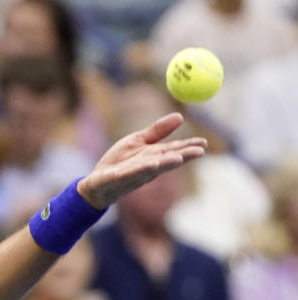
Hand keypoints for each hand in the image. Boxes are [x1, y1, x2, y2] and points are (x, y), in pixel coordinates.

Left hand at [77, 113, 206, 209]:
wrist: (96, 182)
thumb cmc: (118, 162)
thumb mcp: (137, 141)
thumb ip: (157, 131)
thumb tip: (180, 116)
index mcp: (154, 156)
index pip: (174, 150)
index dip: (189, 147)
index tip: (204, 142)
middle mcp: (148, 167)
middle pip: (168, 160)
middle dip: (184, 156)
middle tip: (200, 151)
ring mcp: (135, 174)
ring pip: (153, 168)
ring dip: (166, 163)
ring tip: (178, 158)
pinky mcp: (119, 179)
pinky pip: (132, 173)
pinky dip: (142, 169)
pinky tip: (152, 164)